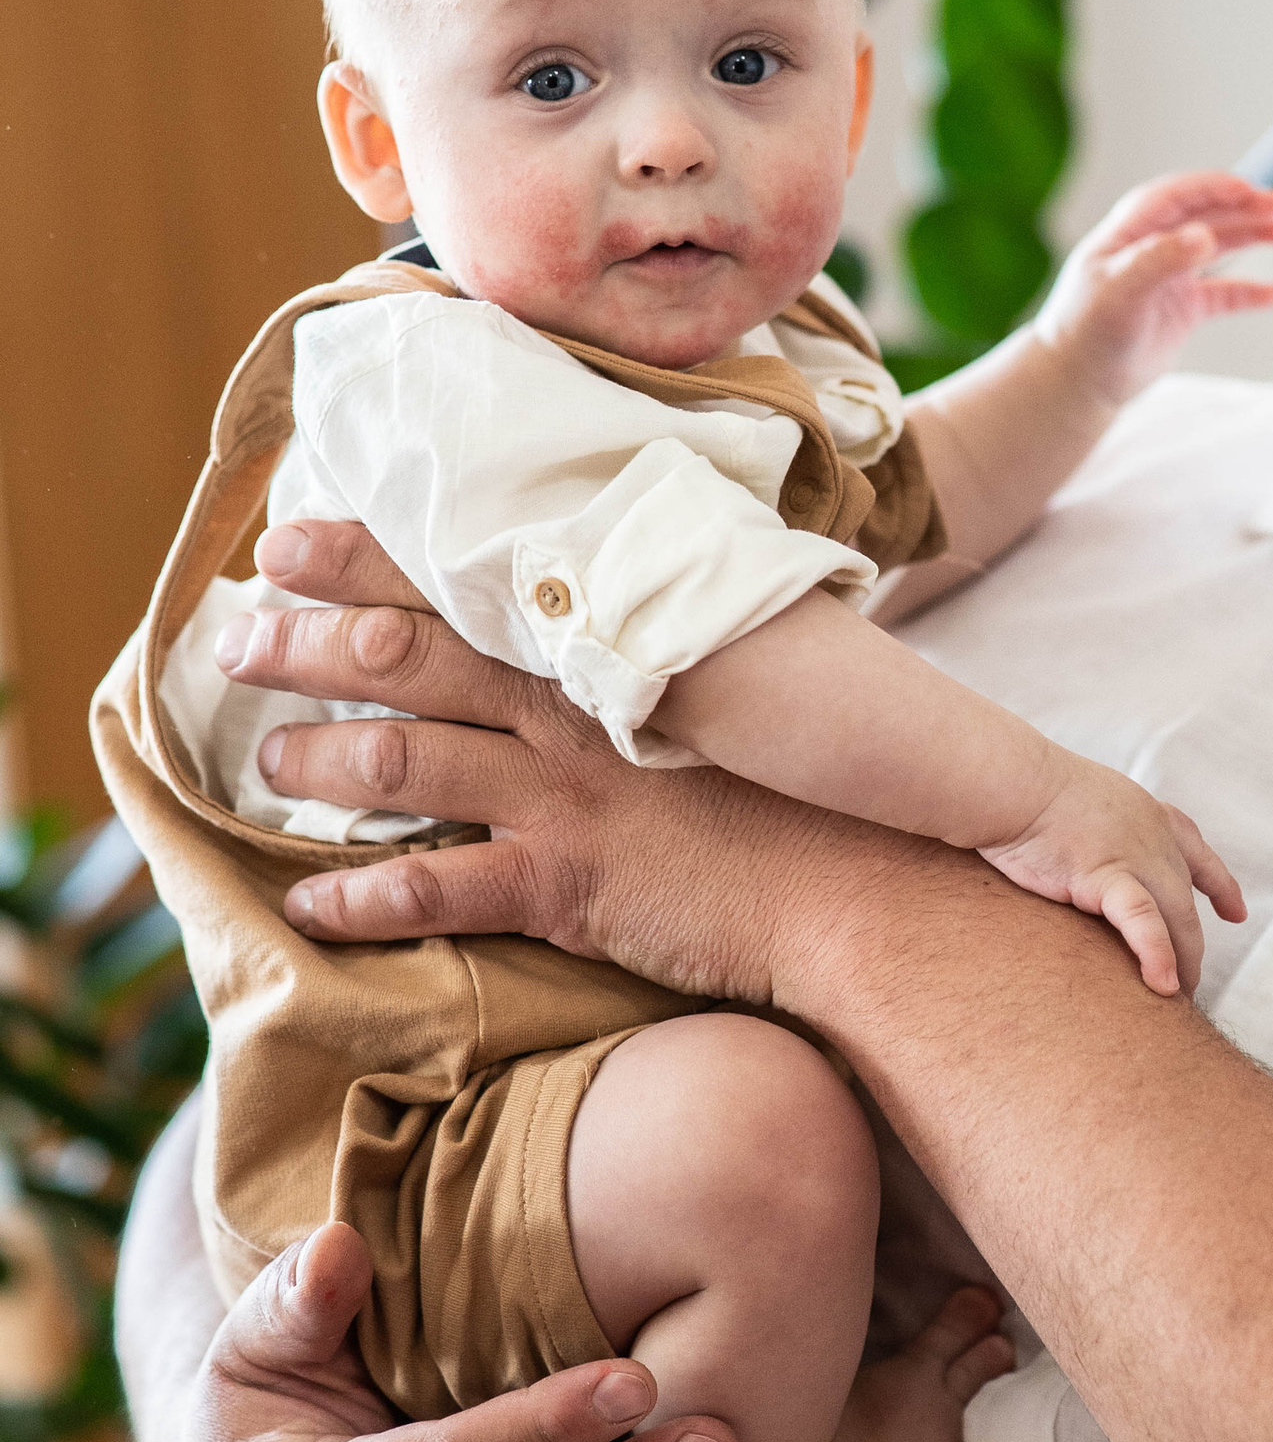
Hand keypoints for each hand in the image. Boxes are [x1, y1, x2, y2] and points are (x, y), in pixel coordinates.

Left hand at [224, 518, 835, 995]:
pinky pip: (438, 888)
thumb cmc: (814, 783)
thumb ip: (669, 640)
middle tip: (236, 638)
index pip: (466, 578)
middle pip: (407, 654)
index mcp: (608, 643)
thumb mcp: (747, 678)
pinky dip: (360, 896)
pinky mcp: (570, 885)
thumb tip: (625, 606)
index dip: (365, 554)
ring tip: (265, 760)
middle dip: (307, 642)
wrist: (867, 882)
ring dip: (319, 758)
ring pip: (404, 760)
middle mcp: (574, 706)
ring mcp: (567, 794)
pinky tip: (306, 904)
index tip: (290, 538)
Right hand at [981, 754, 1244, 996]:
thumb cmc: (1027, 793)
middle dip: (1193, 946)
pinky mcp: (1106, 876)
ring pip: (1177, 917)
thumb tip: (1090, 860)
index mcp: (1149, 815)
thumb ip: (1100, 834)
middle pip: (1186, 900)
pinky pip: (1143, 922)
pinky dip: (1157, 954)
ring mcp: (1135, 855)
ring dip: (1182, 962)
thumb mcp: (1084, 805)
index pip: (1198, 852)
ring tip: (1177, 998)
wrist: (1009, 781)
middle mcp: (1153, 836)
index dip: (1220, 885)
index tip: (1236, 913)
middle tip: (1190, 984)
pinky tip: (1163, 985)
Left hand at [1036, 172, 1272, 409]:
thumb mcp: (1119, 292)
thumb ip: (1159, 260)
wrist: (1075, 383)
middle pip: (1203, 216)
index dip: (1212, 188)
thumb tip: (1203, 234)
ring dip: (1251, 236)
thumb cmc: (1085, 334)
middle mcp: (1150, 249)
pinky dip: (1250, 292)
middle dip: (1241, 207)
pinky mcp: (1180, 311)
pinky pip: (1223, 295)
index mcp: (1129, 234)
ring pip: (1217, 248)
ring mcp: (1167, 279)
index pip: (1175, 196)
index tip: (1248, 190)